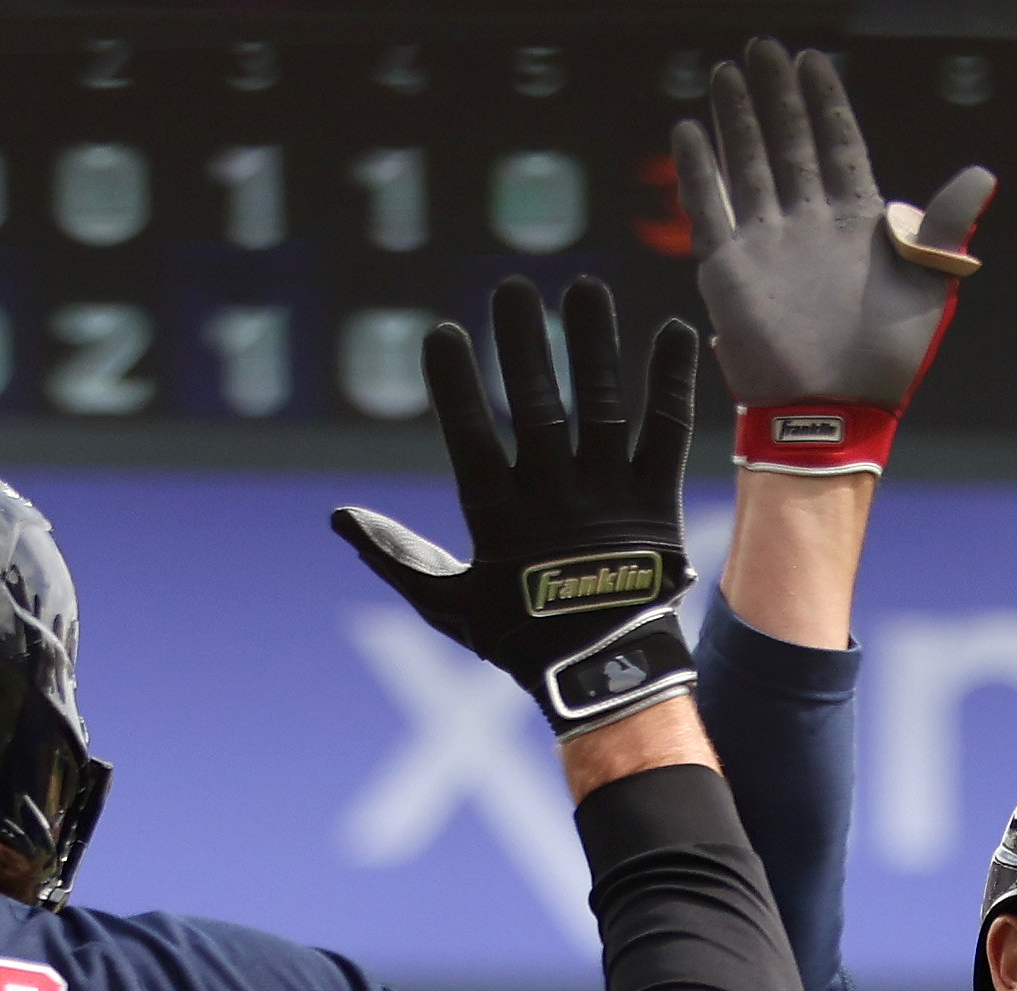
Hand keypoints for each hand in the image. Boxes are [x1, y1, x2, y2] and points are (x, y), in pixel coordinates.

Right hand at [332, 277, 703, 737]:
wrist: (602, 677)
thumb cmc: (518, 640)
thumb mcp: (447, 604)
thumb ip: (396, 557)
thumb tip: (340, 517)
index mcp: (499, 518)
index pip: (468, 437)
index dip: (455, 385)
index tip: (442, 333)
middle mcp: (554, 498)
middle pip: (535, 406)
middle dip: (522, 345)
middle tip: (514, 288)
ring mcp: (608, 497)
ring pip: (599, 407)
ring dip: (593, 345)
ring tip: (585, 289)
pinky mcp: (656, 503)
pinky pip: (665, 433)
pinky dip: (672, 382)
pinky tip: (676, 330)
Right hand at [674, 38, 993, 475]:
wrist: (834, 411)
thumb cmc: (887, 359)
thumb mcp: (930, 284)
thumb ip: (947, 226)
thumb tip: (984, 175)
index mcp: (855, 223)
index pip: (838, 144)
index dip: (826, 103)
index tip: (814, 60)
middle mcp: (808, 224)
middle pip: (788, 143)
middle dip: (776, 96)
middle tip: (762, 47)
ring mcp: (767, 243)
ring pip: (749, 164)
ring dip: (737, 118)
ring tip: (726, 72)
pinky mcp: (730, 269)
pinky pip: (710, 209)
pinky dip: (699, 170)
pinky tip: (690, 131)